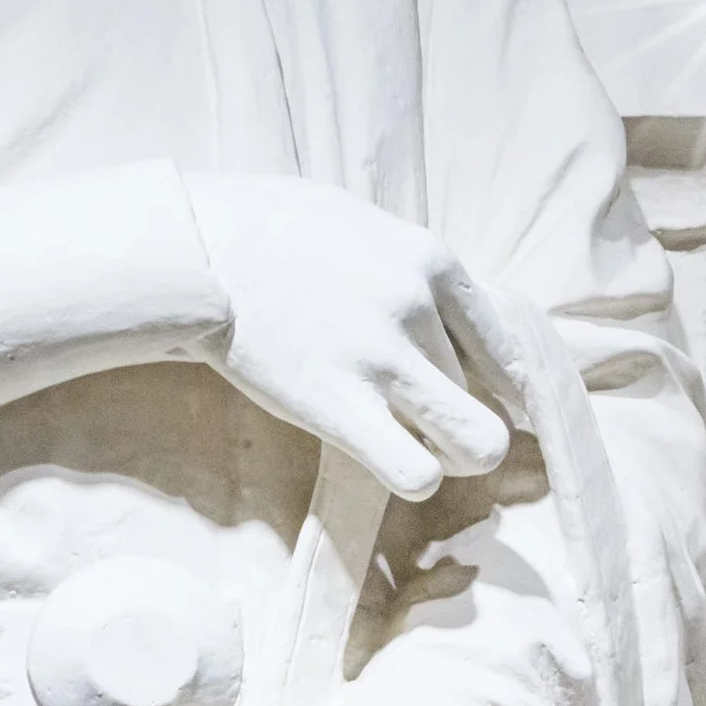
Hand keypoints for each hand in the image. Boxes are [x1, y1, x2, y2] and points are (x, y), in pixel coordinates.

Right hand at [184, 174, 513, 499]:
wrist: (199, 246)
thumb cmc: (279, 231)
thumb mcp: (370, 230)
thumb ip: (417, 275)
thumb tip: (455, 319)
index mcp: (434, 260)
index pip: (506, 349)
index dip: (499, 388)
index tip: (478, 403)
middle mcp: (419, 305)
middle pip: (488, 403)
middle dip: (467, 427)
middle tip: (435, 432)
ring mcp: (382, 356)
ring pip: (467, 442)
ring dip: (441, 454)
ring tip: (404, 443)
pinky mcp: (338, 403)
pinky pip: (416, 472)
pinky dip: (413, 476)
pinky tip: (384, 458)